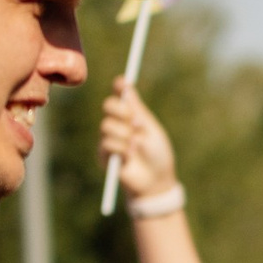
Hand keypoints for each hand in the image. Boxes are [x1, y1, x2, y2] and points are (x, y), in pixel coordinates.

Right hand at [99, 77, 176, 198]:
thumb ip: (137, 108)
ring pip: (107, 125)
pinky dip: (122, 148)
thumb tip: (125, 84)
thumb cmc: (158, 154)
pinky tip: (131, 155)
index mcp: (130, 116)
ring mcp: (109, 138)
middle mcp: (118, 124)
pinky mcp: (104, 155)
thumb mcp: (150, 128)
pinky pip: (106, 143)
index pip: (120, 96)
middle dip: (122, 111)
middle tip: (136, 122)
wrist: (157, 180)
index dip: (120, 87)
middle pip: (108, 105)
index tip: (122, 82)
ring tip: (137, 146)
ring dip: (125, 135)